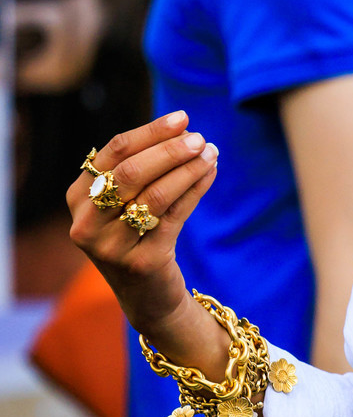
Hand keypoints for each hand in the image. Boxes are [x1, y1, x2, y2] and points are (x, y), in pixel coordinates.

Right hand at [66, 112, 219, 351]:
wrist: (147, 297)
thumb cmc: (135, 237)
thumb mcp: (121, 205)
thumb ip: (135, 170)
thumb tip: (179, 129)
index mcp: (77, 199)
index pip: (113, 153)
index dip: (150, 132)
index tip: (182, 119)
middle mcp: (87, 223)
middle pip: (132, 172)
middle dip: (170, 150)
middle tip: (199, 138)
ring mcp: (112, 246)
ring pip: (155, 194)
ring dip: (188, 169)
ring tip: (211, 152)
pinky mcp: (143, 262)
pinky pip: (174, 216)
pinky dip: (195, 190)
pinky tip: (210, 173)